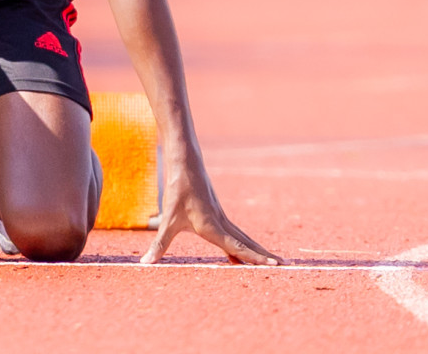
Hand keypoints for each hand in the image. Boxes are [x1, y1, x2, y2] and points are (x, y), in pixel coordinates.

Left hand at [141, 145, 280, 265]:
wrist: (186, 161)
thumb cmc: (177, 189)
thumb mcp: (167, 219)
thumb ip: (159, 245)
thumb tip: (145, 263)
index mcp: (212, 227)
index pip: (237, 247)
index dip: (254, 258)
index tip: (273, 265)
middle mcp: (220, 223)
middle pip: (246, 243)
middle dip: (263, 256)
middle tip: (283, 266)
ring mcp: (220, 217)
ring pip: (242, 237)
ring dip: (256, 249)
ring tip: (271, 261)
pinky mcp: (216, 212)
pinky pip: (234, 232)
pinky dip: (243, 244)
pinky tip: (238, 254)